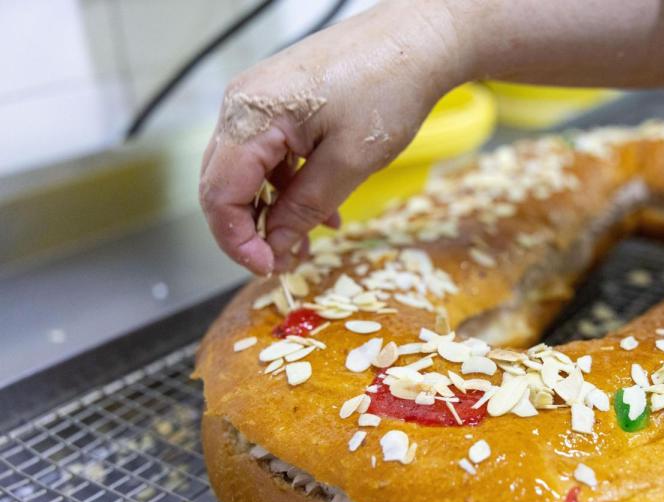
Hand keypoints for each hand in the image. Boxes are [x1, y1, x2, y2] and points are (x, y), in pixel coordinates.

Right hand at [199, 0, 465, 273]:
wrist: (415, 41)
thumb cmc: (388, 89)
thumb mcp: (349, 163)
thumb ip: (304, 209)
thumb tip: (274, 249)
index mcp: (251, 115)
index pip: (218, 195)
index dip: (237, 241)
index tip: (270, 268)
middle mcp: (243, 104)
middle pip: (223, 185)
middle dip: (252, 231)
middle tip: (287, 261)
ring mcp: (258, 100)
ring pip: (246, 173)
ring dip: (273, 211)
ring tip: (308, 241)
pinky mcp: (278, 102)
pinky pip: (267, 155)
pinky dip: (287, 187)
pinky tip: (321, 207)